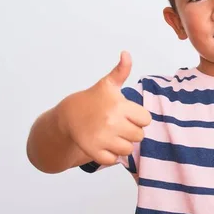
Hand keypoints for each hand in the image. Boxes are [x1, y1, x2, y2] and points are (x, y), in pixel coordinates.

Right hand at [58, 51, 151, 165]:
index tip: (127, 114)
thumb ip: (121, 71)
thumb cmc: (93, 99)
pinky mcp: (93, 150)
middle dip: (131, 132)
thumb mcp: (108, 84)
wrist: (67, 115)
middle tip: (119, 125)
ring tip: (113, 135)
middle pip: (139, 136)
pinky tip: (105, 145)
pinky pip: (113, 160)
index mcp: (119, 105)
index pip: (146, 120)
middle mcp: (112, 122)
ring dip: (122, 144)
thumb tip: (126, 53)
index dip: (138, 118)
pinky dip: (111, 156)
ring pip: (128, 149)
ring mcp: (102, 137)